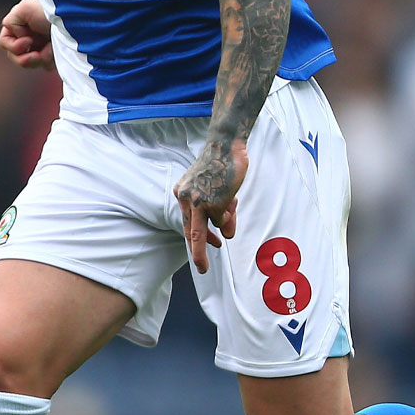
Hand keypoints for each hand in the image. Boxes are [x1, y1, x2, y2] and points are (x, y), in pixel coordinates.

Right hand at [0, 0, 53, 69]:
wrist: (77, 19)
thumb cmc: (50, 11)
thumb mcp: (24, 9)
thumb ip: (11, 22)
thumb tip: (19, 39)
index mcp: (20, 25)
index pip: (5, 43)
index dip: (14, 46)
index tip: (28, 41)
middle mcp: (29, 35)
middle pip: (16, 57)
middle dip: (27, 58)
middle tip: (39, 54)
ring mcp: (42, 46)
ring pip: (31, 64)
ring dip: (41, 59)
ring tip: (52, 49)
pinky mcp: (55, 53)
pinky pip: (46, 66)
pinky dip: (51, 61)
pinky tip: (58, 51)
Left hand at [173, 138, 246, 273]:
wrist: (225, 146)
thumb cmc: (220, 165)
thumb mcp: (215, 190)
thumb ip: (217, 212)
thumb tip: (225, 236)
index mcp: (182, 193)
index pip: (187, 222)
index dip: (196, 239)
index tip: (205, 251)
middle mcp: (185, 199)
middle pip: (192, 234)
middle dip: (198, 253)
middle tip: (203, 269)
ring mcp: (198, 203)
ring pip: (212, 228)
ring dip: (226, 219)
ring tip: (231, 200)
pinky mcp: (212, 204)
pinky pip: (224, 220)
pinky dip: (231, 213)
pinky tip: (232, 195)